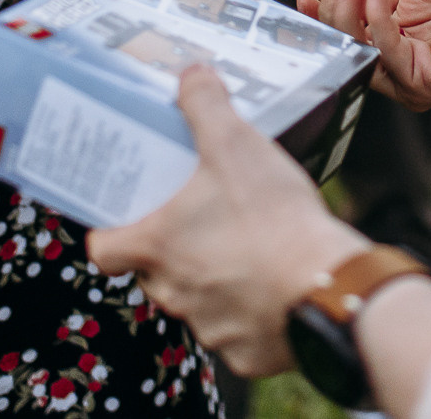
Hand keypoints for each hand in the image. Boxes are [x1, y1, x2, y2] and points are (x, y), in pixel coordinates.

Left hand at [88, 67, 369, 375]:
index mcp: (158, 247)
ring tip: (250, 247)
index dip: (112, 233)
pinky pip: (240, 333)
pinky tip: (278, 286)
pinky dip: (254, 313)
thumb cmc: (272, 218)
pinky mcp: (249, 356)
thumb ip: (207, 106)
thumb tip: (190, 74)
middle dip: (175, 250)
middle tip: (202, 219)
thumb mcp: (235, 144)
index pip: (103, 250)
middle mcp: (174, 293)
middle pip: (155, 274)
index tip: (129, 217)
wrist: (328, 287)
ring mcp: (210, 328)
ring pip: (199, 302)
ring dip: (216, 280)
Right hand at [299, 0, 430, 110]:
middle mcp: (396, 64)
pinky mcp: (423, 84)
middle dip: (334, 13)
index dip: (324, 18)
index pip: (347, 35)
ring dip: (350, 15)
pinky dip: (376, 21)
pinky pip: (389, 54)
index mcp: (390, 39)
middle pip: (347, 47)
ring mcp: (408, 78)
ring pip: (360, 54)